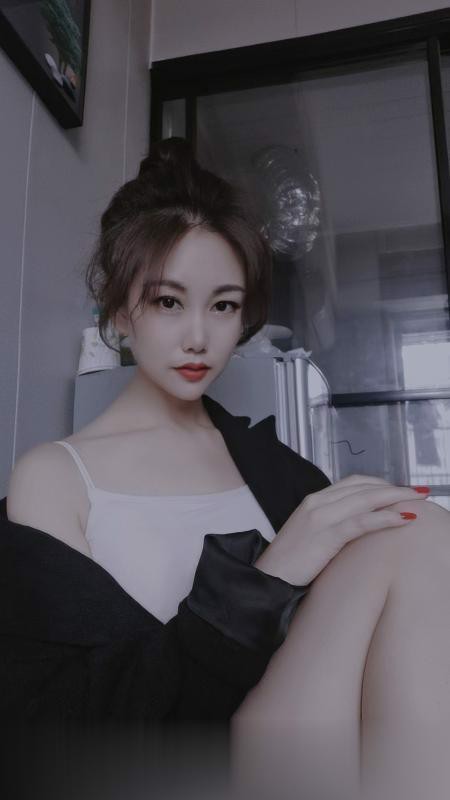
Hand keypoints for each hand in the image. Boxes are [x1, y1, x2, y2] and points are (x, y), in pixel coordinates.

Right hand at [254, 474, 428, 584]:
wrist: (269, 579)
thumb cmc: (291, 562)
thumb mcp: (313, 534)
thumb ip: (333, 523)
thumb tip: (362, 524)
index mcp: (314, 500)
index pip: (354, 482)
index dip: (381, 484)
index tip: (401, 490)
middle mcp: (317, 502)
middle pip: (364, 487)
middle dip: (395, 488)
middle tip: (420, 491)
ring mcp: (320, 517)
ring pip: (366, 500)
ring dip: (396, 498)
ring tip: (418, 501)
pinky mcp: (325, 535)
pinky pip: (361, 522)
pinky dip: (385, 518)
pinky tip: (402, 519)